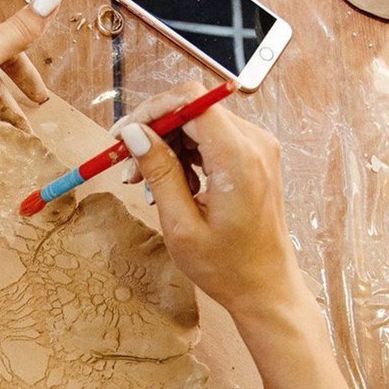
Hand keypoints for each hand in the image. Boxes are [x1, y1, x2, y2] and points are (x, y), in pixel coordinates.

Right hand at [116, 83, 304, 324]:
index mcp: (237, 158)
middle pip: (193, 110)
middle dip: (154, 132)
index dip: (151, 111)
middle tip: (127, 168)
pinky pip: (213, 140)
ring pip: (200, 124)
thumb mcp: (180, 224)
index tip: (122, 135)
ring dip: (168, 146)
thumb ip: (159, 172)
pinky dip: (186, 155)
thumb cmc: (226, 266)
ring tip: (145, 183)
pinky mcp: (255, 158)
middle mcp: (254, 143)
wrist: (266, 287)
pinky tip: (172, 186)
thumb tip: (135, 133)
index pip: (190, 101)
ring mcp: (258, 149)